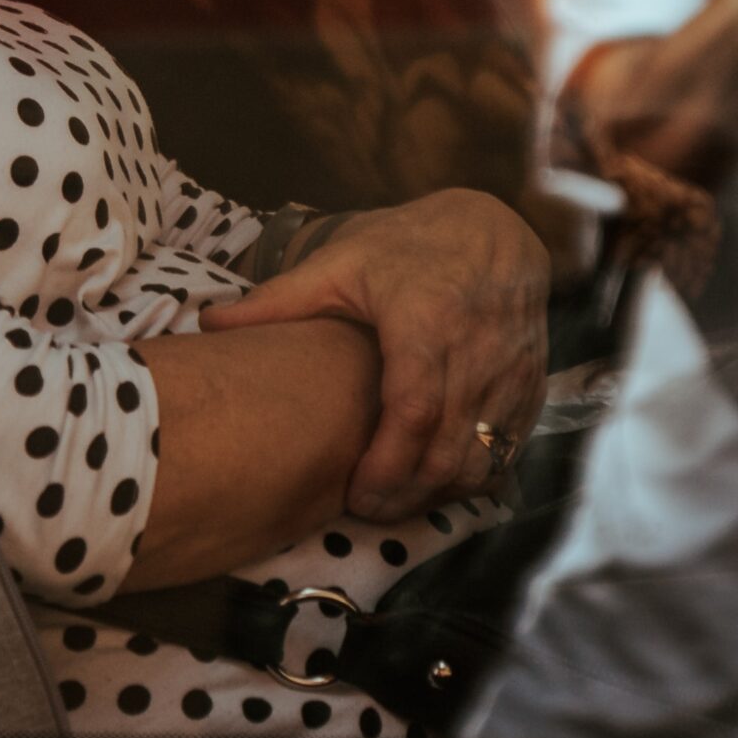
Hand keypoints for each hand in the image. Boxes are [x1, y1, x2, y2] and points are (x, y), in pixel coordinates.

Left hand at [201, 190, 547, 520]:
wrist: (490, 227)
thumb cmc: (405, 247)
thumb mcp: (338, 264)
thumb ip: (276, 302)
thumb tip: (205, 325)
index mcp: (425, 319)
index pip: (414, 412)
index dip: (387, 466)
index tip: (356, 494)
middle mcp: (477, 348)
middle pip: (450, 450)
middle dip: (409, 494)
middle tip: (368, 510)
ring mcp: (512, 368)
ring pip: (485, 457)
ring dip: (442, 492)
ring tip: (398, 500)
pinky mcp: (532, 382)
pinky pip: (511, 448)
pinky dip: (477, 475)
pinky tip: (439, 481)